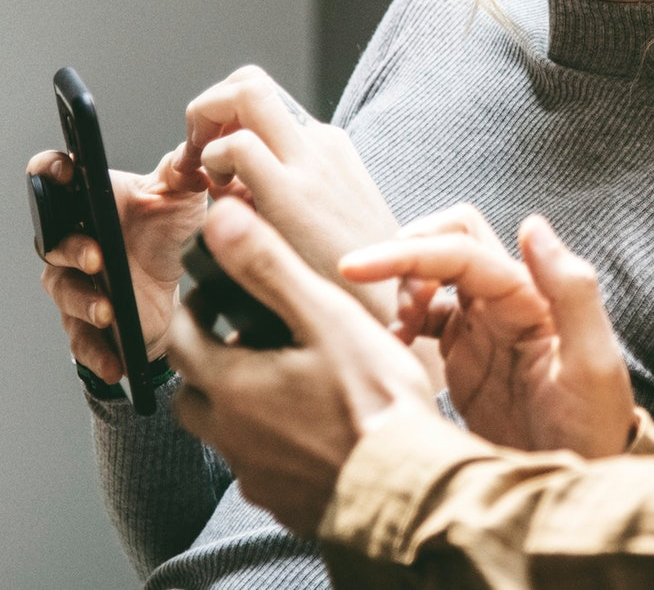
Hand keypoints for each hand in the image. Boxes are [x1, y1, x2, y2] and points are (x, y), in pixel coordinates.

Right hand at [33, 143, 208, 377]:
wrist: (179, 291)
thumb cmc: (170, 235)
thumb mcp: (183, 198)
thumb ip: (184, 172)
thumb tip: (193, 154)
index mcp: (93, 203)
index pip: (55, 179)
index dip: (50, 171)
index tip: (63, 171)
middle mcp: (77, 240)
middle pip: (52, 239)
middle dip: (71, 247)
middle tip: (98, 256)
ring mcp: (79, 283)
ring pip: (64, 291)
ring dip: (83, 301)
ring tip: (108, 310)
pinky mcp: (88, 323)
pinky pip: (81, 341)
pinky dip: (97, 352)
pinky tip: (115, 360)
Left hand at [168, 197, 439, 537]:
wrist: (406, 485)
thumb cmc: (373, 401)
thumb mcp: (325, 317)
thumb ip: (269, 268)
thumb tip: (222, 218)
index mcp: (233, 386)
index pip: (181, 342)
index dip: (192, 311)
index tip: (210, 294)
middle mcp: (232, 435)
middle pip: (192, 392)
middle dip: (206, 360)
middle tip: (238, 336)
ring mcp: (258, 472)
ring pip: (225, 433)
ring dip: (237, 405)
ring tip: (279, 379)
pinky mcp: (287, 500)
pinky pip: (260, 466)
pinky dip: (270, 442)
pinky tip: (309, 426)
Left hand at [184, 65, 400, 315]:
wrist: (396, 312)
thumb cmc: (360, 283)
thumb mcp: (336, 225)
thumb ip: (296, 198)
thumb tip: (244, 193)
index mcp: (331, 152)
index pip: (264, 106)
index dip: (225, 124)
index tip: (212, 166)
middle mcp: (322, 145)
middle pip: (251, 82)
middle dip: (208, 107)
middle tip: (197, 153)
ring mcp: (310, 163)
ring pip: (243, 92)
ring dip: (204, 124)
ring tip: (203, 175)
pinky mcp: (294, 193)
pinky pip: (235, 145)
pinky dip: (210, 161)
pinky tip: (218, 199)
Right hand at [340, 203, 636, 457]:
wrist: (572, 492)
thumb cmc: (592, 429)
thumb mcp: (593, 365)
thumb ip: (571, 292)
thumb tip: (532, 224)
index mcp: (531, 295)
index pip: (461, 250)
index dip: (407, 252)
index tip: (357, 267)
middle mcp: (508, 300)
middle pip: (451, 240)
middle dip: (407, 255)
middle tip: (395, 312)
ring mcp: (485, 326)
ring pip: (435, 273)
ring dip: (404, 285)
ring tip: (396, 334)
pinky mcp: (467, 356)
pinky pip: (428, 316)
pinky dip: (403, 318)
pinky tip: (393, 349)